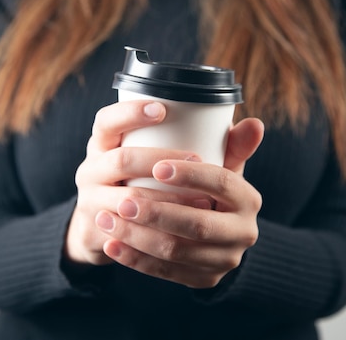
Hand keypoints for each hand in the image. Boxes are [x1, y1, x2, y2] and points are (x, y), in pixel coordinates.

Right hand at [67, 100, 206, 265]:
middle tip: (197, 159)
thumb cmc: (147, 185)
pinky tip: (178, 236)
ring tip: (202, 201)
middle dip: (159, 159)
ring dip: (164, 202)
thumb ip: (216, 148)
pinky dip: (152, 236)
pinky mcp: (94, 234)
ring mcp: (89, 202)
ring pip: (125, 202)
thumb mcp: (166, 162)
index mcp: (103, 144)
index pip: (107, 120)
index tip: (162, 109)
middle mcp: (89, 169)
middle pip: (121, 160)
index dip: (131, 112)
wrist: (106, 229)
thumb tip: (256, 124)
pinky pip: (122, 236)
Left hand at [98, 117, 263, 287]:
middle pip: (196, 224)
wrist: (218, 236)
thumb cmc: (211, 191)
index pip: (221, 182)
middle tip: (123, 200)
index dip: (190, 175)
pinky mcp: (204, 280)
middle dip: (156, 212)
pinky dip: (135, 259)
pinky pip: (165, 272)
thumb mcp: (222, 167)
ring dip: (136, 236)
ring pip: (176, 251)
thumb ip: (232, 145)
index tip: (157, 167)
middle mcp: (244, 233)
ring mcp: (225, 261)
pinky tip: (111, 245)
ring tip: (106, 218)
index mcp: (249, 199)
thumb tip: (254, 122)